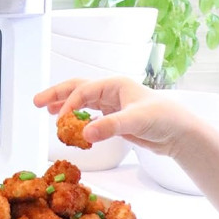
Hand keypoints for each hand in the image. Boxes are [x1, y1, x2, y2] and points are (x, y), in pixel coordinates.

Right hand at [33, 76, 201, 157]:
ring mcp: (112, 104)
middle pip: (77, 88)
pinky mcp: (115, 117)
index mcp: (114, 84)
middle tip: (36, 102)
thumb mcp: (136, 121)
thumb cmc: (165, 119)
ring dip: (64, 104)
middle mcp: (111, 91)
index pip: (83, 91)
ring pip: (82, 100)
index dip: (68, 104)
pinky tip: (70, 124)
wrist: (182, 133)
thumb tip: (84, 133)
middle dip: (56, 94)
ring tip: (46, 110)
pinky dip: (77, 117)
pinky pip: (90, 114)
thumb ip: (109, 126)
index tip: (59, 120)